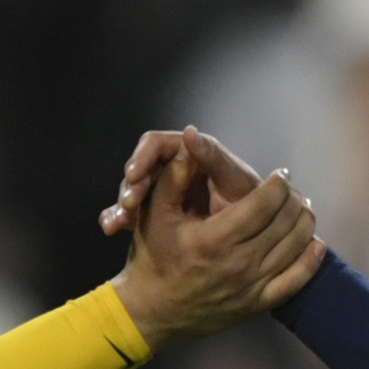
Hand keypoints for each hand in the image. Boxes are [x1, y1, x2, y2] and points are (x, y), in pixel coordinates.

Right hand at [98, 125, 267, 237]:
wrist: (257, 236)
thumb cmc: (252, 202)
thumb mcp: (234, 180)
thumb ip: (212, 157)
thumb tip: (190, 132)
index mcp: (189, 153)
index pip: (154, 145)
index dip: (141, 157)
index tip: (133, 176)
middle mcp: (173, 168)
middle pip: (139, 168)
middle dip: (130, 185)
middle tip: (128, 204)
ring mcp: (163, 192)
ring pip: (132, 191)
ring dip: (121, 205)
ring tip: (114, 223)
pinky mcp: (157, 213)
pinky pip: (134, 213)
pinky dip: (120, 219)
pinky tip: (112, 228)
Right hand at [107, 129, 324, 348]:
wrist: (153, 311)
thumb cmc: (154, 257)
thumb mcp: (155, 214)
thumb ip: (173, 178)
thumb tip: (189, 142)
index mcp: (214, 238)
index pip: (263, 204)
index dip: (278, 184)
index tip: (281, 174)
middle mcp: (237, 263)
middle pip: (285, 222)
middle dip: (293, 199)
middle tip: (291, 191)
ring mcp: (249, 287)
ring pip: (295, 247)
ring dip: (305, 223)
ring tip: (303, 209)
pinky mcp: (256, 305)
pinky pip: (296, 281)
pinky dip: (311, 260)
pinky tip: (315, 244)